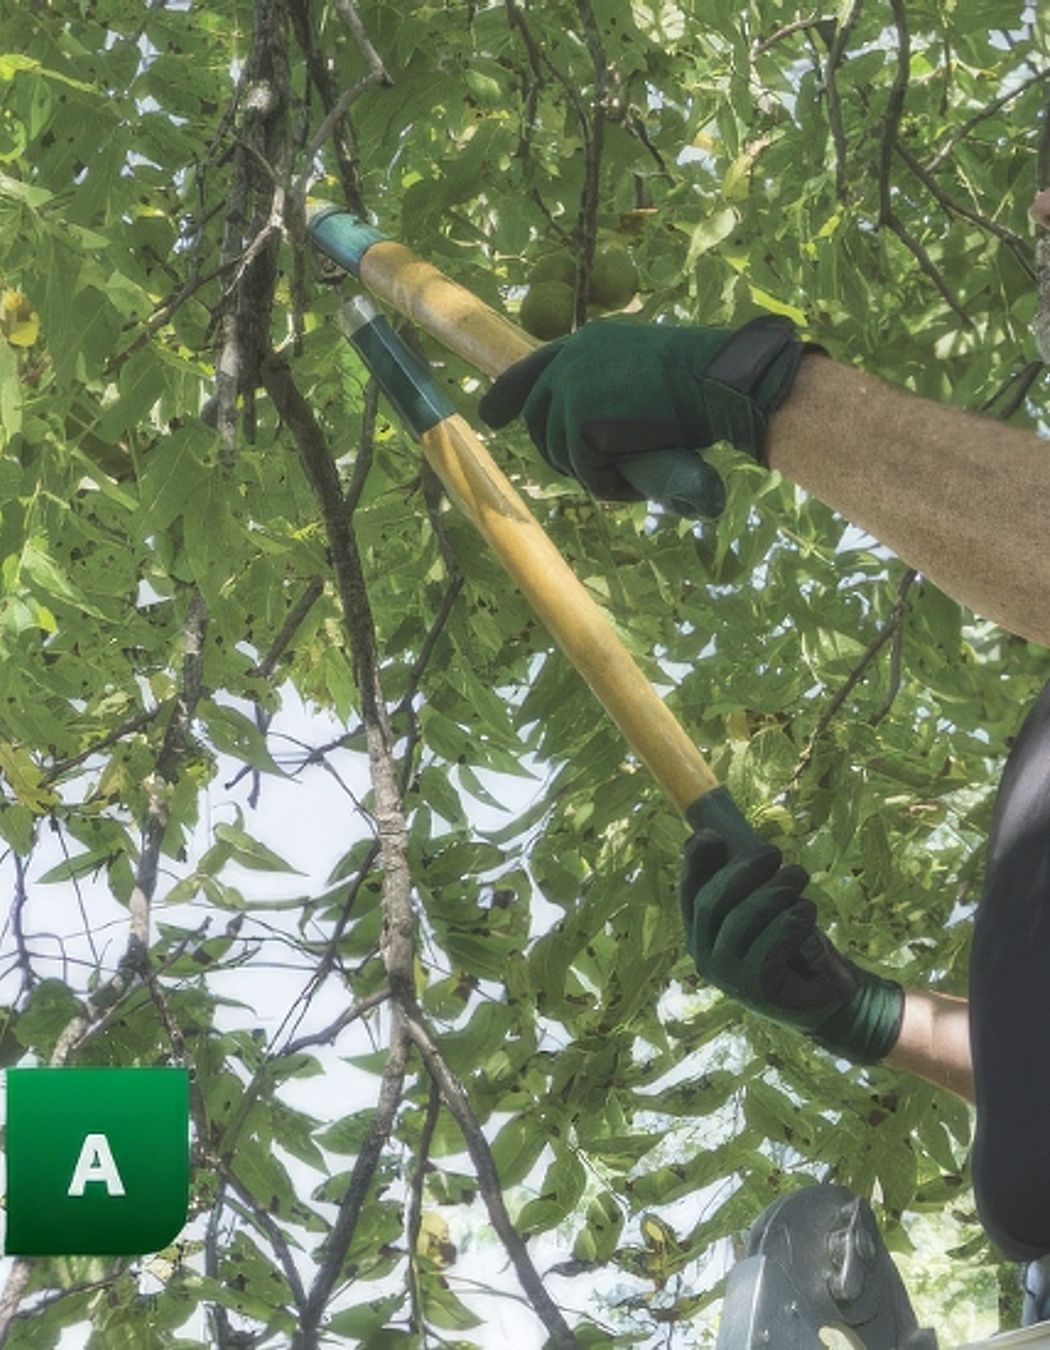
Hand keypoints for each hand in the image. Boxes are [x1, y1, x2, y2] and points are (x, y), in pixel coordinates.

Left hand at [478, 315, 813, 518]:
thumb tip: (595, 426)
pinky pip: (586, 472)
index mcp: (586, 343)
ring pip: (563, 454)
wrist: (717, 379)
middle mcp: (570, 362)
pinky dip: (611, 484)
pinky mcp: (581, 422)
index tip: (490, 415)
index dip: (509, 396)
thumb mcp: (645, 367)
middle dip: (560, 454)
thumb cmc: (702, 378)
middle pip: (540, 422)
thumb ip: (612, 383)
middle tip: (598, 472)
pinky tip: (637, 478)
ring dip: (596, 472)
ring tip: (633, 471)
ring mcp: (571, 390)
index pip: (533, 370)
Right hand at [680, 788, 903, 1063]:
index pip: (690, 891)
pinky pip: (768, 946)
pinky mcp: (757, 991)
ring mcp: (729, 977)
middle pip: (712, 902)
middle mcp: (706, 956)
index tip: (714, 835)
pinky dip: (790, 922)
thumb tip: (716, 831)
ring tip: (799, 875)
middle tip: (775, 852)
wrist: (830, 995)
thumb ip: (744, 878)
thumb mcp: (767, 904)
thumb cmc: (795, 942)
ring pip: (740, 921)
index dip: (696, 861)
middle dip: (743, 870)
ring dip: (773, 891)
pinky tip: (806, 911)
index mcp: (702, 932)